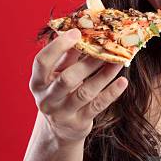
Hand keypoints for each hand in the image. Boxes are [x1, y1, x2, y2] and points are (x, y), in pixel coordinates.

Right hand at [29, 28, 127, 142]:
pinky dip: (111, 93)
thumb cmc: (61, 93)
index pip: (42, 62)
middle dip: (87, 62)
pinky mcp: (79, 123)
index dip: (58, 46)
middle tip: (106, 47)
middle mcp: (47, 99)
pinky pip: (98, 106)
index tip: (77, 32)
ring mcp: (63, 113)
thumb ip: (68, 55)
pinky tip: (123, 82)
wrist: (60, 129)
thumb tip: (84, 31)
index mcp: (38, 82)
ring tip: (118, 61)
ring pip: (85, 92)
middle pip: (67, 79)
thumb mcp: (59, 74)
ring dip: (104, 75)